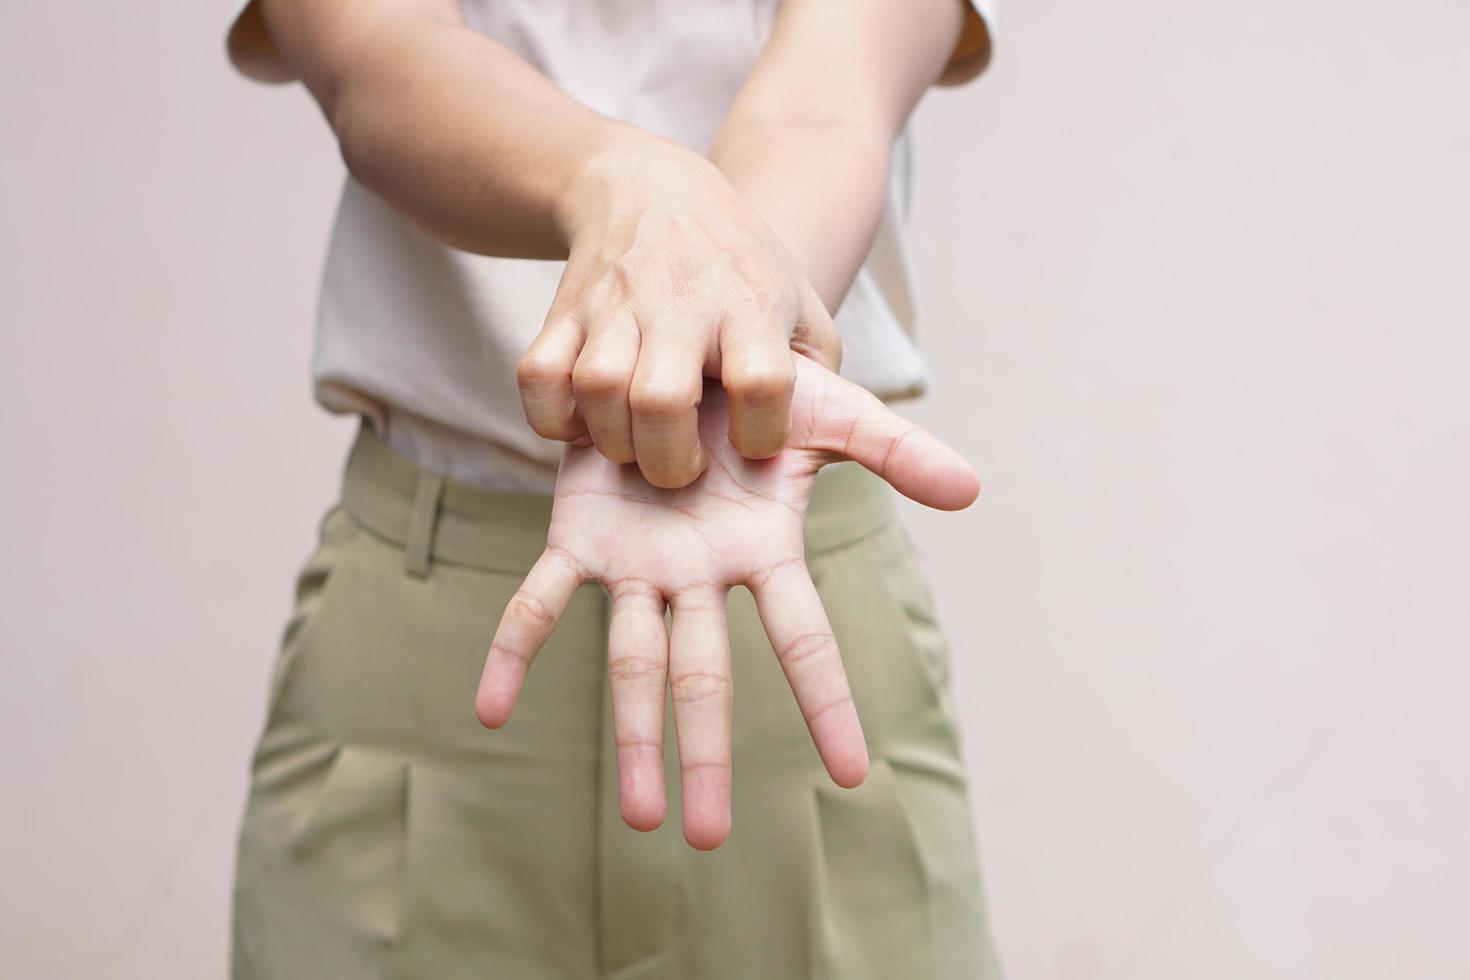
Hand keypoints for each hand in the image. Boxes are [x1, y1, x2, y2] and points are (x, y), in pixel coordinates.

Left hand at [477, 356, 978, 848]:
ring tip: (638, 814)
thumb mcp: (833, 414)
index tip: (855, 773)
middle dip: (702, 749)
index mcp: (763, 555)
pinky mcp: (579, 540)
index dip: (826, 701)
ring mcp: (637, 566)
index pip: (802, 639)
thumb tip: (976, 490)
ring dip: (632, 734)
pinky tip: (489, 709)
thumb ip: (896, 452)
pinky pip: (540, 603)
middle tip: (703, 834)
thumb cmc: (761, 393)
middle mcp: (700, 576)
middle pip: (703, 674)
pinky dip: (513, 652)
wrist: (680, 352)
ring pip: (630, 660)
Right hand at [519, 129, 841, 488]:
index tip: (753, 439)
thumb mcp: (802, 309)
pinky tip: (586, 422)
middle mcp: (680, 302)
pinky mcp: (562, 312)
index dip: (760, 432)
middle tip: (684, 466)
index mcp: (751, 305)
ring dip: (614, 440)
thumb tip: (827, 452)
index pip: (761, 382)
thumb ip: (827, 385)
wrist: (651, 189)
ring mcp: (614, 305)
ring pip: (595, 389)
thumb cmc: (741, 271)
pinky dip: (553, 418)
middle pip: (661, 398)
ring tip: (638, 442)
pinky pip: (538, 378)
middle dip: (669, 457)